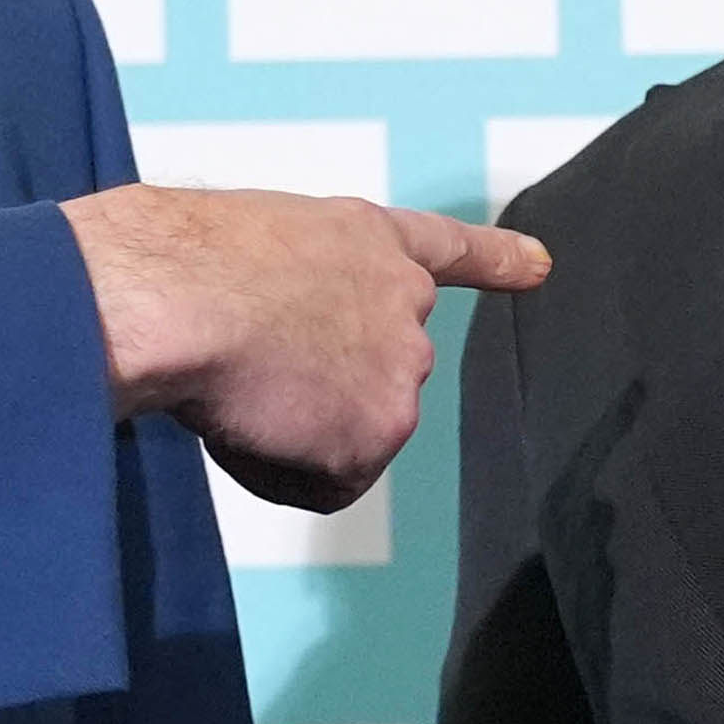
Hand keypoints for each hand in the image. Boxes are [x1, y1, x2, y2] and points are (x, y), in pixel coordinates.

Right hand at [56, 182, 549, 509]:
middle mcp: (402, 296)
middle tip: (249, 369)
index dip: (494, 259)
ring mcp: (403, 364)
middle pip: (373, 375)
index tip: (539, 263)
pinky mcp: (383, 428)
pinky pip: (322, 484)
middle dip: (318, 390)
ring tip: (238, 385)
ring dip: (290, 430)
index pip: (443, 248)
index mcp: (363, 238)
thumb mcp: (255, 251)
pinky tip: (248, 426)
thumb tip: (278, 368)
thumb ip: (295, 296)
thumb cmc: (185, 267)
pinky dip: (279, 472)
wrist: (184, 296)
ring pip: (343, 435)